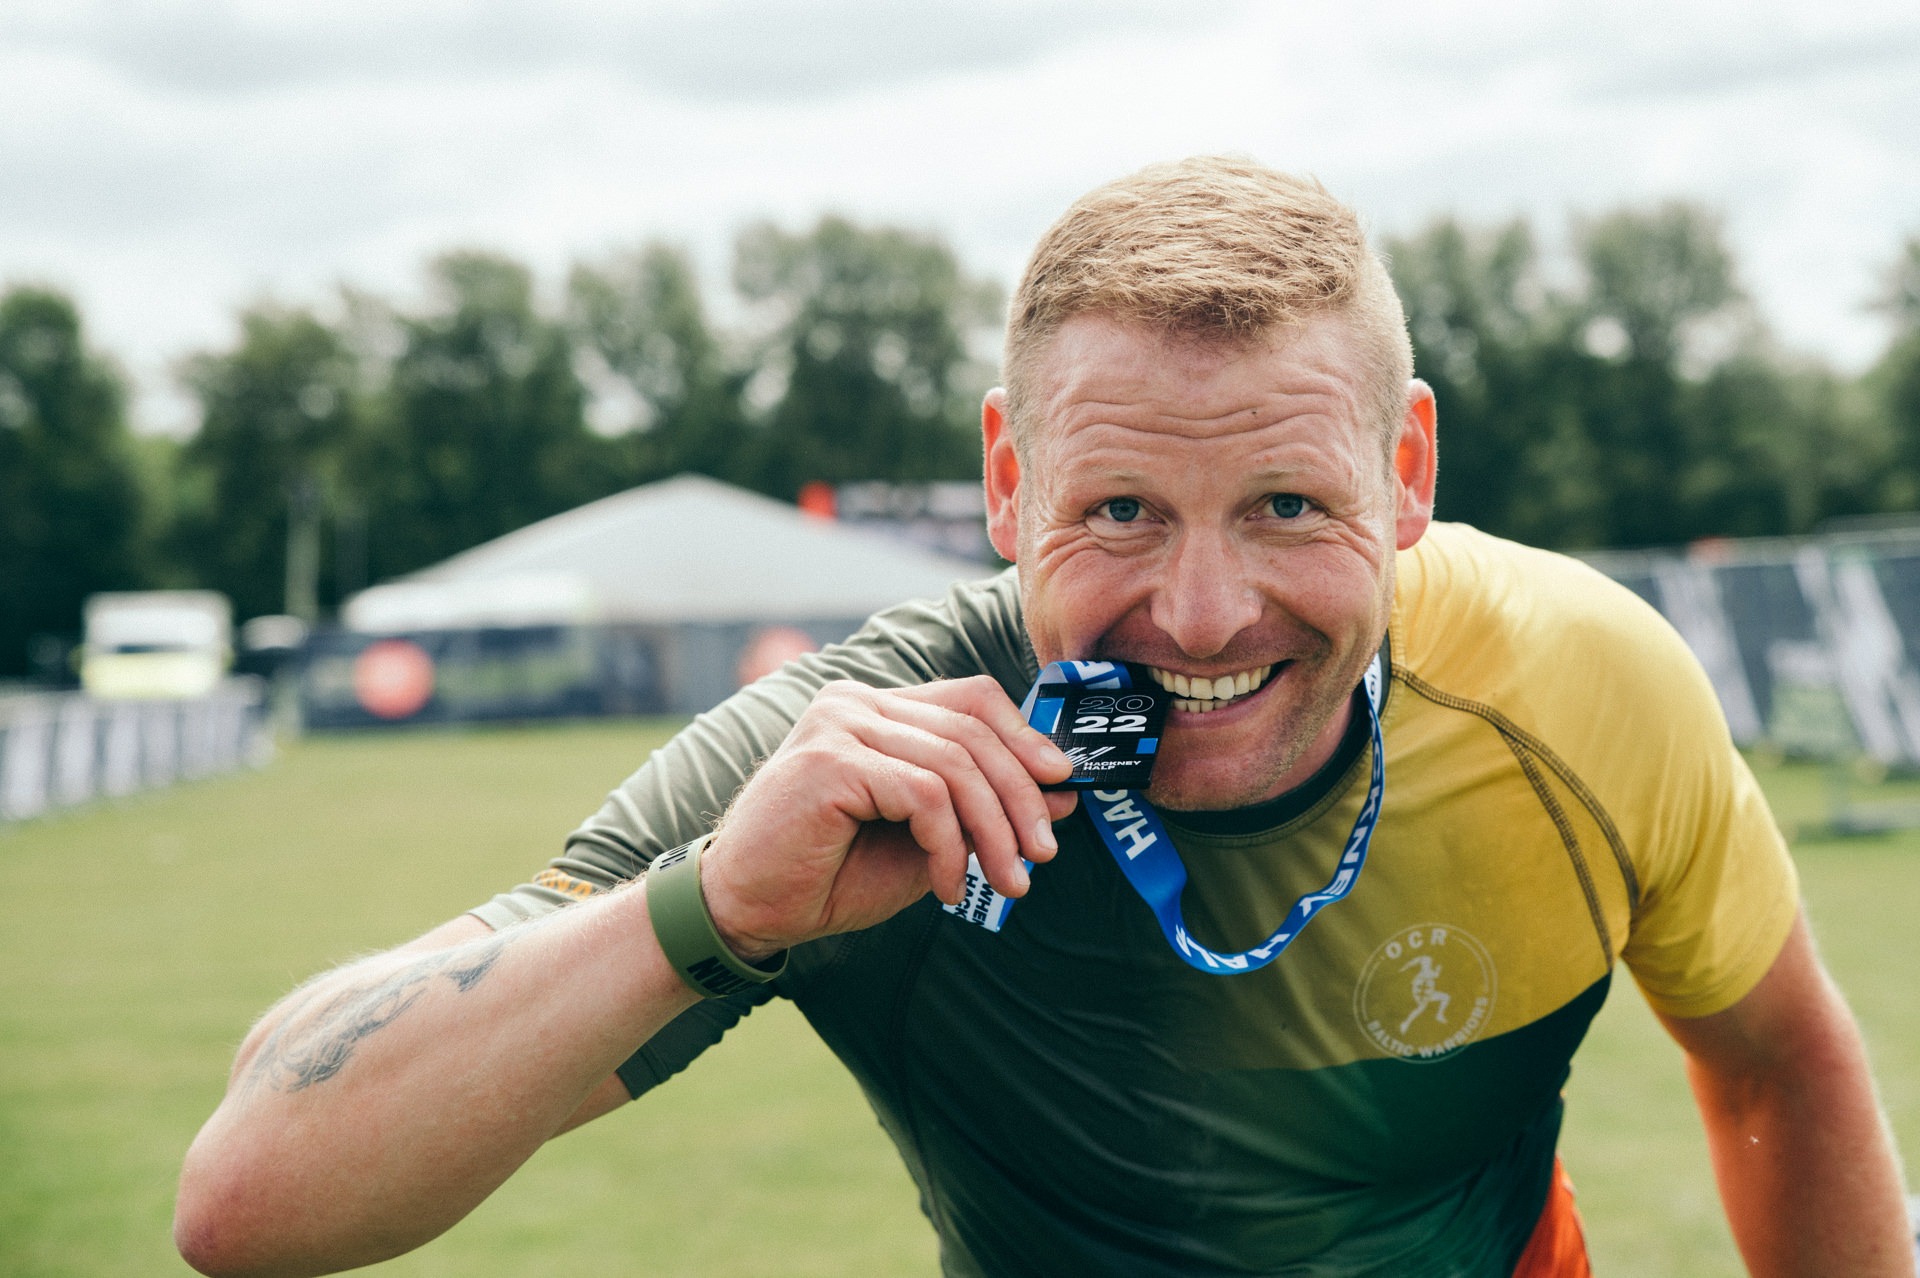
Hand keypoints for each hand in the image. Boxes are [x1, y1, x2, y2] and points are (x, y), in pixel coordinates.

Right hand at [697, 676, 1078, 957]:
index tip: (1062, 786)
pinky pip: (924, 794)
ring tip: (1007, 882)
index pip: (970, 698)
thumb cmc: (827, 876)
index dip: (1024, 738)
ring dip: (993, 830)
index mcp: (874, 709)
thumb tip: (1063, 793)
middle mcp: (855, 702)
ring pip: (955, 764)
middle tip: (1043, 853)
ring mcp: (838, 724)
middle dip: (1020, 796)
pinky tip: (947, 886)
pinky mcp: (829, 760)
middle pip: (972, 729)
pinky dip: (949, 845)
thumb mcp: (924, 841)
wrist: (745, 911)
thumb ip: (982, 811)